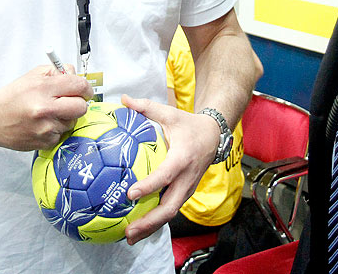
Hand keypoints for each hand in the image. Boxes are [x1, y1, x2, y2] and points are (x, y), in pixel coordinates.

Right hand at [0, 65, 91, 150]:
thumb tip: (76, 75)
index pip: (78, 85)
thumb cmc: (13, 96)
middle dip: (79, 103)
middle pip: (81, 107)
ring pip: (72, 122)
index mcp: (43, 88)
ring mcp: (45, 128)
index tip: (84, 89)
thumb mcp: (34, 76)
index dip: (85, 87)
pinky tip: (43, 124)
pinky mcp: (44, 142)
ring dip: (66, 117)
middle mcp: (45, 109)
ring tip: (49, 113)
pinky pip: (62, 134)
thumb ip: (57, 72)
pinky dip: (56, 129)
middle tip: (71, 101)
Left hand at [120, 94, 218, 244]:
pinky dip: (155, 222)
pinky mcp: (185, 194)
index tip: (131, 194)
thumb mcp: (170, 114)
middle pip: (170, 207)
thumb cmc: (188, 125)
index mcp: (182, 158)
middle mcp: (186, 178)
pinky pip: (170, 210)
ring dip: (151, 227)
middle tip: (128, 231)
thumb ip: (146, 108)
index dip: (149, 186)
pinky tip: (138, 229)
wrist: (214, 137)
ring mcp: (187, 189)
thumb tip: (123, 99)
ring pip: (170, 214)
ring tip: (129, 237)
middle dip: (149, 222)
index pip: (165, 176)